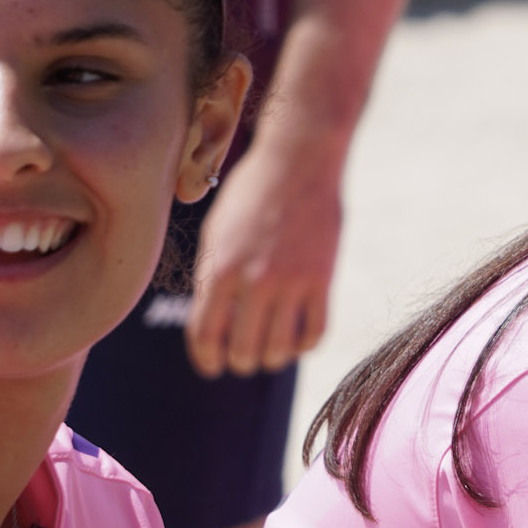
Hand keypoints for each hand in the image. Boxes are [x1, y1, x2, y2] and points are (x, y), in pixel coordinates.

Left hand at [184, 133, 341, 376]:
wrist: (299, 160)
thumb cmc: (252, 192)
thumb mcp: (216, 230)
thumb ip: (212, 276)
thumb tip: (214, 322)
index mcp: (220, 267)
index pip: (205, 334)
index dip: (206, 359)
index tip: (211, 367)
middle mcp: (254, 280)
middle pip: (243, 350)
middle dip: (239, 361)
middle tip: (242, 359)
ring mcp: (291, 281)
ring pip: (279, 349)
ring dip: (271, 358)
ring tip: (269, 352)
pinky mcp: (322, 279)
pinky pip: (315, 332)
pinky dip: (304, 346)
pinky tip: (298, 341)